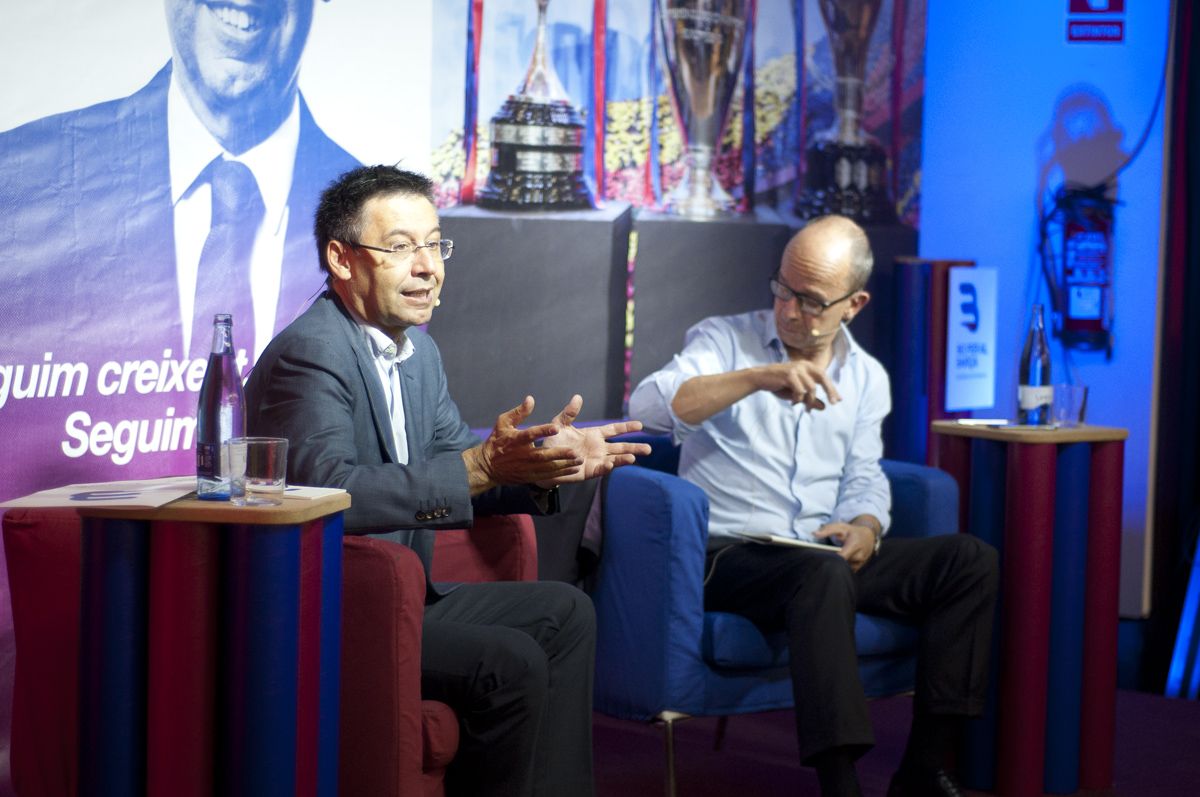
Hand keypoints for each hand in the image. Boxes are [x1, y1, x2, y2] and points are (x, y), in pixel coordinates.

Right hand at [468, 396, 583, 490]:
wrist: (487, 467)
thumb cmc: (497, 441)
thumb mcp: (503, 423)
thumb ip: (518, 412)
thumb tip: (531, 399)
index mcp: (516, 440)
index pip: (530, 434)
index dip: (543, 431)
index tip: (556, 428)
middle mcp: (522, 455)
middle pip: (543, 455)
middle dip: (559, 453)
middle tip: (575, 451)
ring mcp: (527, 468)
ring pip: (547, 468)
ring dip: (564, 465)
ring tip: (579, 461)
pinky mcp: (530, 477)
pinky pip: (547, 477)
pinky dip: (560, 474)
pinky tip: (573, 470)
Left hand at [533, 394, 652, 485]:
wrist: (544, 460)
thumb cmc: (553, 441)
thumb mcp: (560, 424)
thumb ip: (570, 413)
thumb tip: (578, 397)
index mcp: (594, 435)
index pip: (614, 430)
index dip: (627, 427)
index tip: (640, 425)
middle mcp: (598, 448)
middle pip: (620, 447)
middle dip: (634, 447)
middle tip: (649, 449)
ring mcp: (596, 460)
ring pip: (615, 459)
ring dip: (624, 459)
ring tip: (634, 458)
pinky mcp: (590, 471)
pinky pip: (601, 470)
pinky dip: (607, 467)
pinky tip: (611, 465)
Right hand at [754, 361, 840, 410]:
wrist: (760, 379)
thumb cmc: (779, 385)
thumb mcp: (797, 393)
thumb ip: (810, 399)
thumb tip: (824, 407)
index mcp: (807, 366)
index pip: (824, 377)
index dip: (832, 388)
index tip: (838, 400)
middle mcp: (804, 365)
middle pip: (822, 378)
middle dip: (829, 391)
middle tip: (833, 403)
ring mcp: (796, 369)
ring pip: (811, 388)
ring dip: (808, 400)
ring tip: (803, 407)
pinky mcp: (789, 375)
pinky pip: (800, 391)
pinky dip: (798, 399)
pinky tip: (793, 402)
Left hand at [814, 522, 875, 571]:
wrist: (868, 536)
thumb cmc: (852, 531)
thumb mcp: (841, 527)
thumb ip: (827, 530)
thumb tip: (814, 534)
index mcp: (854, 545)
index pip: (841, 557)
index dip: (831, 558)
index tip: (822, 557)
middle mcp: (859, 556)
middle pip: (841, 564)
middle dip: (832, 561)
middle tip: (824, 556)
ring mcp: (860, 563)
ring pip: (843, 568)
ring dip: (836, 564)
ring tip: (831, 557)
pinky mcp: (858, 568)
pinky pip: (846, 570)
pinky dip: (841, 567)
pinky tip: (837, 561)